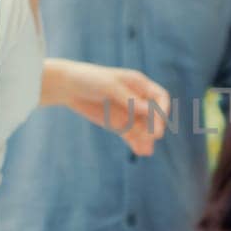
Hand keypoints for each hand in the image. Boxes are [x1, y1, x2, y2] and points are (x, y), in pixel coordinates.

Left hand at [48, 60, 170, 156]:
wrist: (68, 86)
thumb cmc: (89, 78)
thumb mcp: (109, 86)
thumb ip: (129, 98)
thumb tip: (149, 110)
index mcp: (139, 84)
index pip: (160, 97)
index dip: (163, 108)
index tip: (159, 120)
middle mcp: (137, 99)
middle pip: (154, 115)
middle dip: (155, 126)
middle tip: (154, 136)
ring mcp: (128, 113)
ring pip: (144, 129)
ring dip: (147, 139)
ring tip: (147, 150)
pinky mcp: (118, 124)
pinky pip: (131, 136)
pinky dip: (136, 143)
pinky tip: (140, 152)